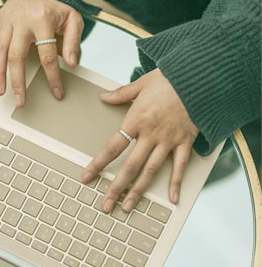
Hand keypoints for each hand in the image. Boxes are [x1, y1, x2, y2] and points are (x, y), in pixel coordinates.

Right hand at [0, 0, 83, 106]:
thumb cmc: (57, 9)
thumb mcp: (73, 20)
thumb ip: (73, 41)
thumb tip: (71, 63)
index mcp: (42, 19)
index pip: (47, 54)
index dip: (52, 76)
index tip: (56, 93)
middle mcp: (21, 19)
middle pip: (16, 55)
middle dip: (17, 80)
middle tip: (20, 100)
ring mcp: (6, 19)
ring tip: (0, 91)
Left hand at [81, 68, 198, 211]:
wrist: (199, 78)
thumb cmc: (170, 78)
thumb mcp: (141, 83)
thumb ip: (121, 94)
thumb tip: (104, 97)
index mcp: (136, 120)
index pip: (112, 147)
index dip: (98, 164)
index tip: (86, 177)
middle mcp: (150, 134)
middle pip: (129, 166)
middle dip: (116, 187)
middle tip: (106, 204)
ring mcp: (168, 140)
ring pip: (150, 171)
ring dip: (138, 191)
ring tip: (128, 206)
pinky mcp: (185, 142)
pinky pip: (180, 166)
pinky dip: (176, 183)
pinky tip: (172, 198)